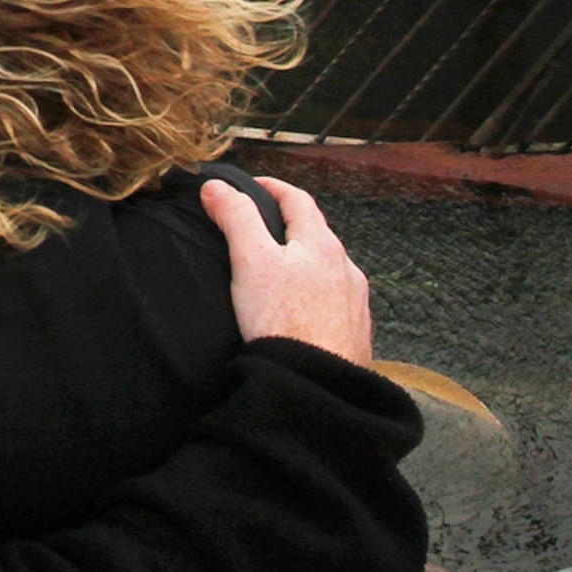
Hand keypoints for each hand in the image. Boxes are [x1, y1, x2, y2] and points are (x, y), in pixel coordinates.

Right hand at [202, 175, 372, 366]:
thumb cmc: (284, 321)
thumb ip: (235, 219)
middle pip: (316, 234)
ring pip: (329, 269)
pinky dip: (317, 295)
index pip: (298, 200)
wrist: (317, 385)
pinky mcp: (355, 333)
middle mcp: (346, 268)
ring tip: (280, 272)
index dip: (272, 188)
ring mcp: (354, 302)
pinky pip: (336, 303)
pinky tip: (303, 311)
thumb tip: (216, 186)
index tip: (251, 187)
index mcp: (322, 244)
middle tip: (261, 228)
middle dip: (289, 226)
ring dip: (306, 262)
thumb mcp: (251, 261)